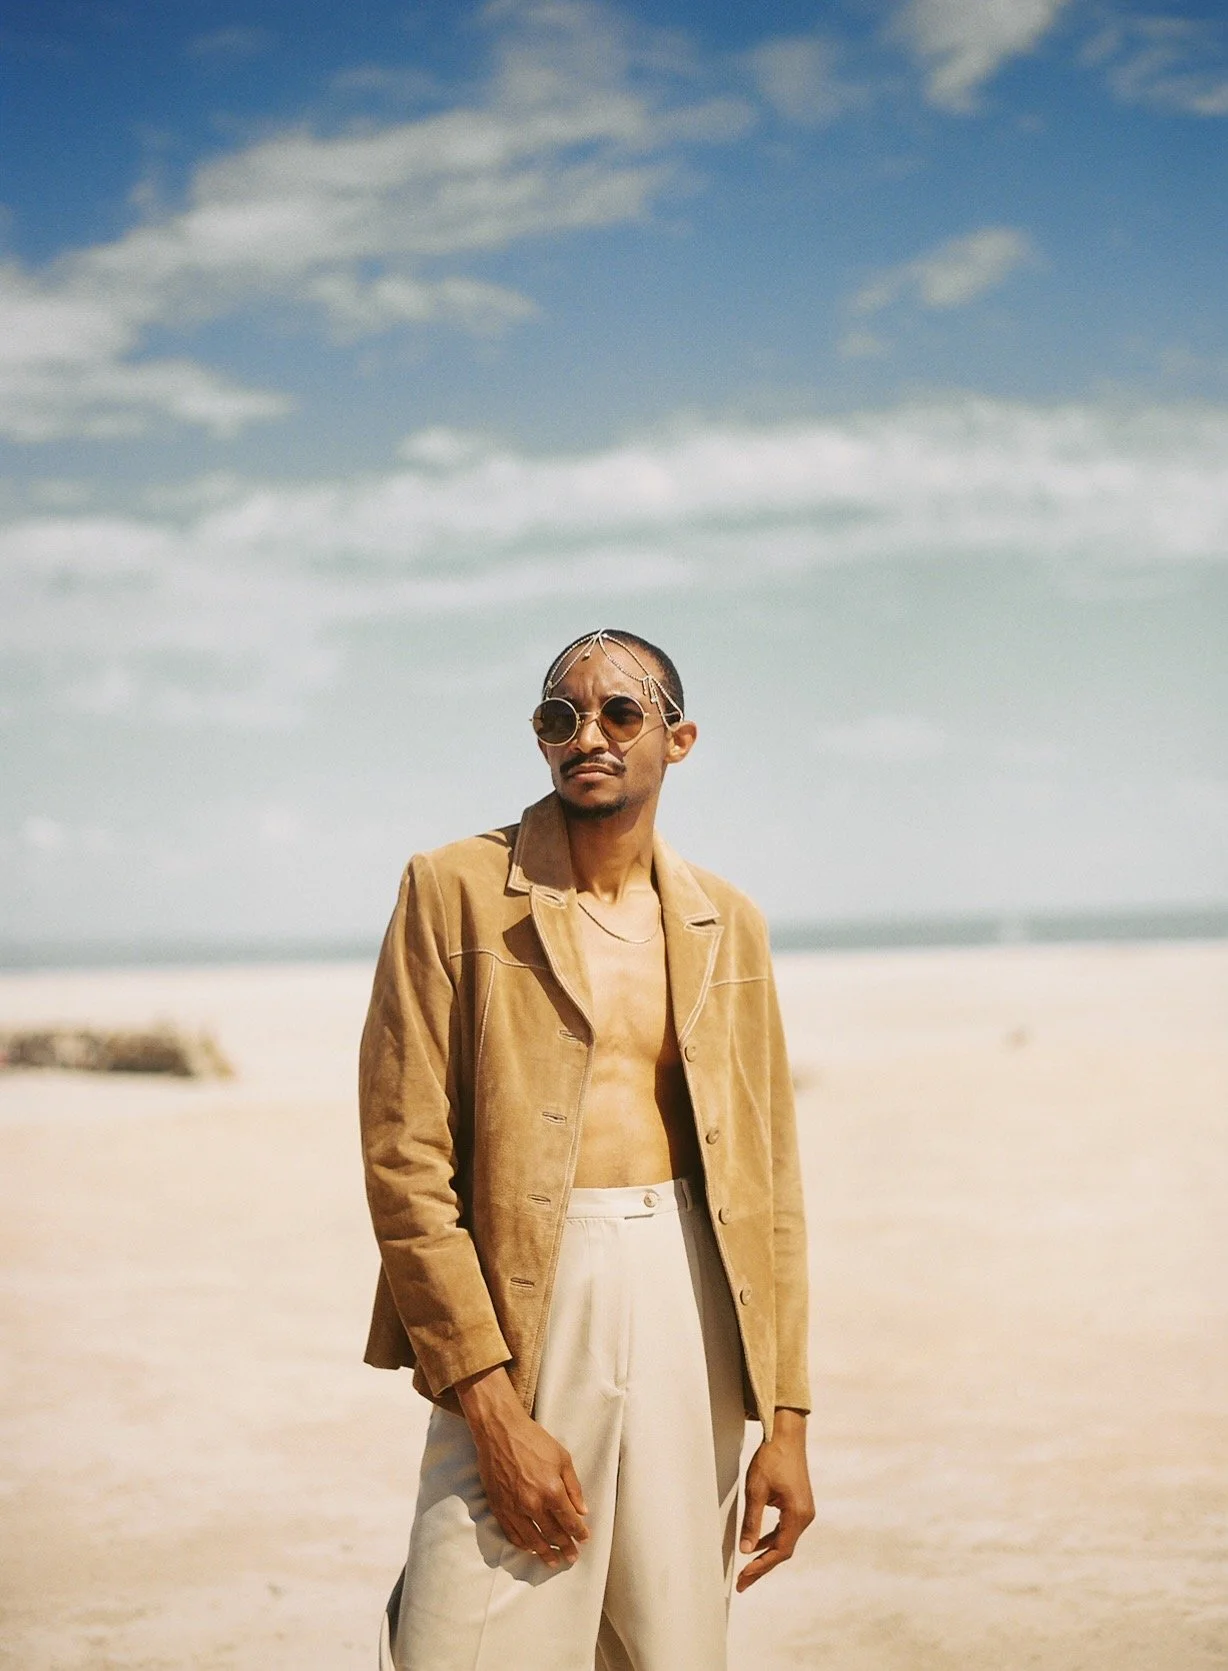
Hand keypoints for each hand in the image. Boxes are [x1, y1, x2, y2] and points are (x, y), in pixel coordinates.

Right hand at [455, 1366, 589, 1569]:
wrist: (500, 1431)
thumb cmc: (534, 1440)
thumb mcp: (562, 1458)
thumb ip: (574, 1487)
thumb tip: (582, 1511)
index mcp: (552, 1490)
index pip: (570, 1522)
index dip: (579, 1533)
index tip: (584, 1539)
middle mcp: (533, 1504)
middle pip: (553, 1535)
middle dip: (565, 1547)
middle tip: (572, 1557)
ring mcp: (514, 1508)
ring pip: (532, 1540)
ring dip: (545, 1553)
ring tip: (554, 1562)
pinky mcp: (499, 1507)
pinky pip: (512, 1534)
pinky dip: (523, 1545)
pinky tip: (530, 1549)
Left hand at [736, 1408, 814, 1591]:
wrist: (787, 1435)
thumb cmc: (772, 1459)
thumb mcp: (756, 1490)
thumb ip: (752, 1521)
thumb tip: (746, 1550)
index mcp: (797, 1515)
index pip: (780, 1551)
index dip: (761, 1566)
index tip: (744, 1576)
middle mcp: (805, 1516)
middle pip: (784, 1550)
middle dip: (762, 1567)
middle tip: (743, 1583)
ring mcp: (804, 1511)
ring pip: (785, 1541)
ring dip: (767, 1555)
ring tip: (748, 1569)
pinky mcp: (800, 1505)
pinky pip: (786, 1530)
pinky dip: (772, 1539)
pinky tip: (759, 1544)